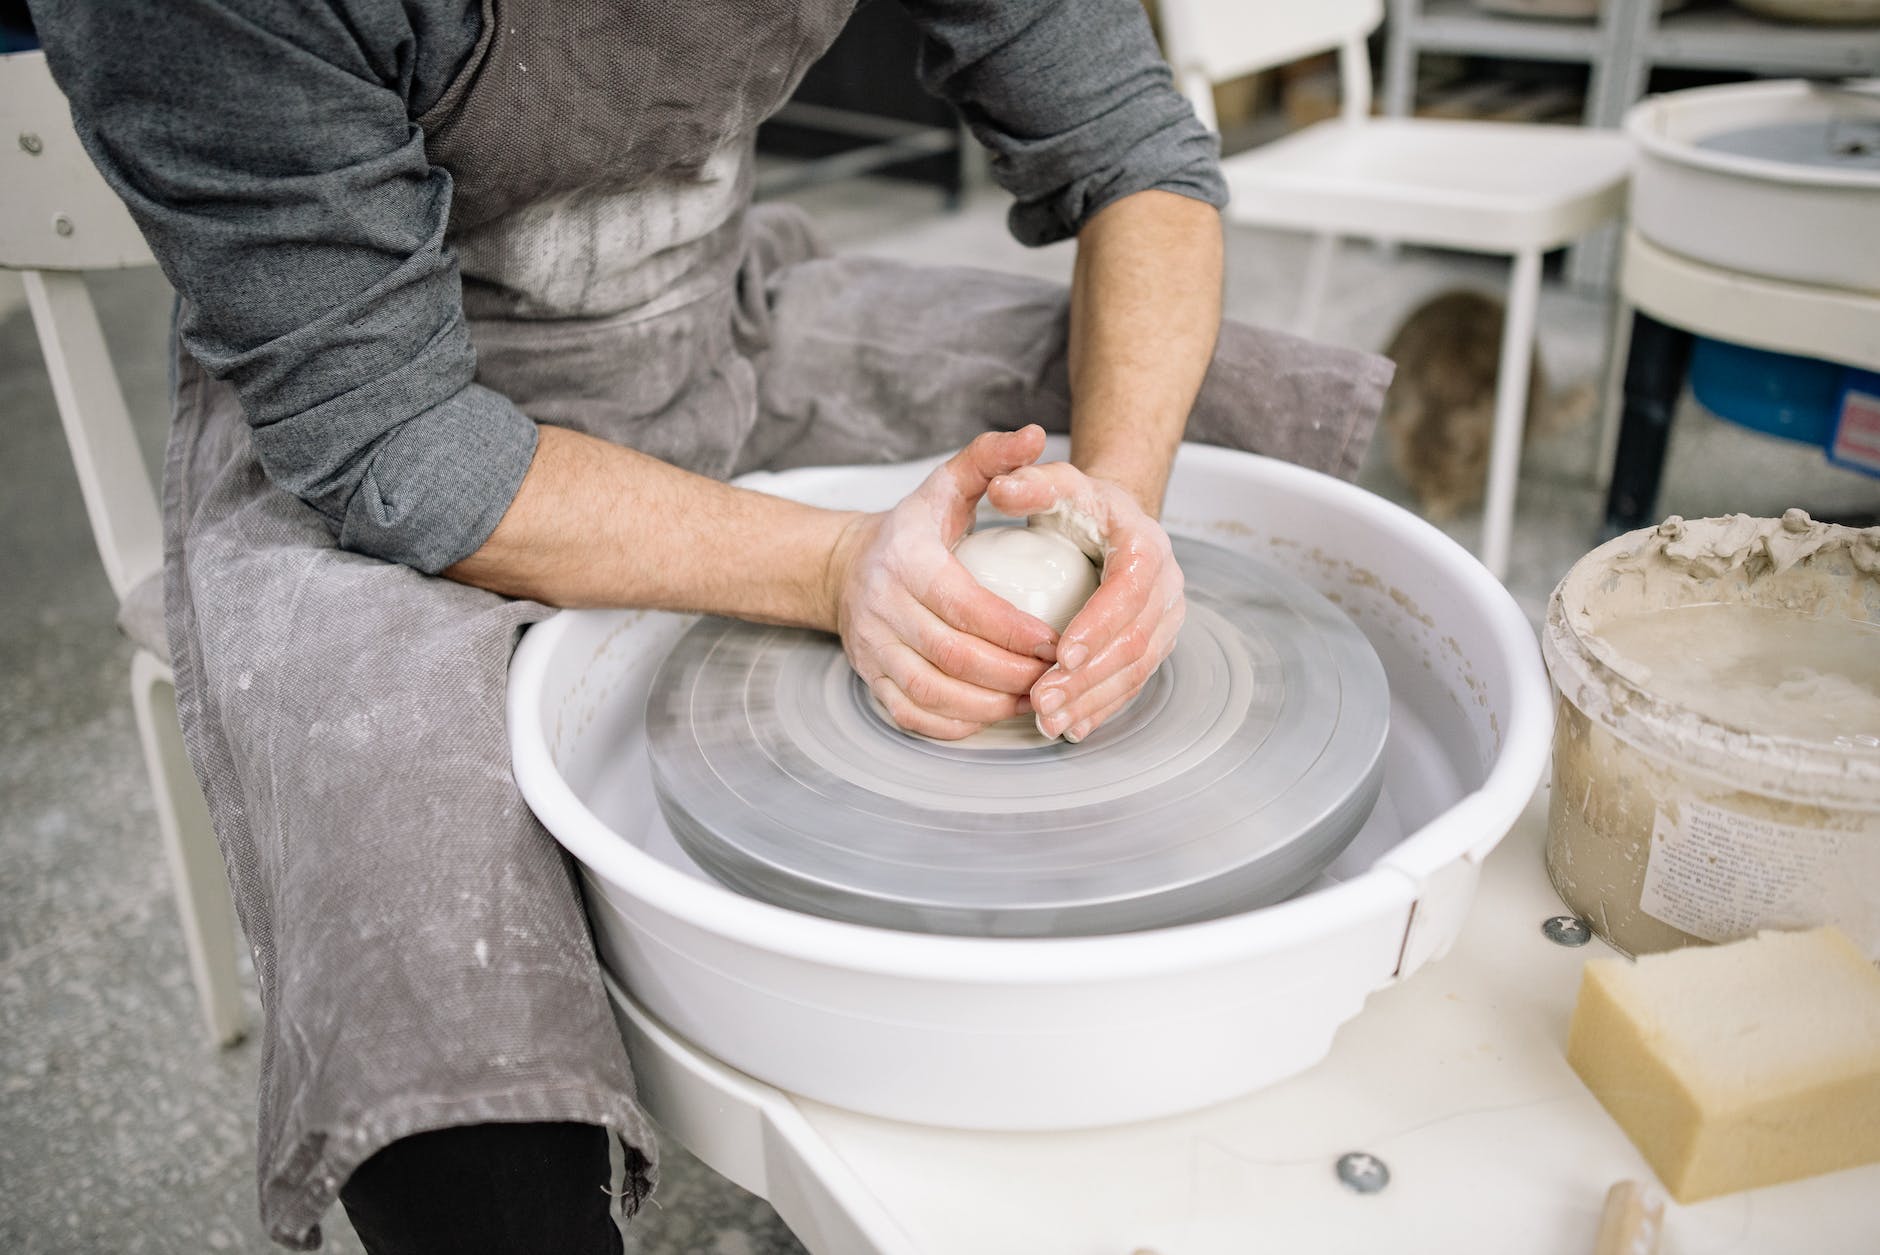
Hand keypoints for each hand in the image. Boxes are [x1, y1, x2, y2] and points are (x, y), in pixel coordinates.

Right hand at [830, 427, 1060, 738]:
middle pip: (951, 656)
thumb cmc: (914, 529)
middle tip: (1055, 677)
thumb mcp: (948, 484)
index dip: (1012, 631)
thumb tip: (1033, 435)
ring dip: (988, 706)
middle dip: (1010, 674)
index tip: (1055, 642)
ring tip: (1033, 699)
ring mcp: (870, 648)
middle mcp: (880, 607)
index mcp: (905, 559)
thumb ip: (992, 458)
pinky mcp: (869, 679)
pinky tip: (992, 714)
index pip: (962, 604)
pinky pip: (911, 715)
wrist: (847, 568)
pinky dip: (955, 725)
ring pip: (932, 693)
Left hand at [985, 462, 1185, 742]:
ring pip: (1136, 670)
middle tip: (1042, 700)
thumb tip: (1000, 488)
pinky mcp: (1155, 644)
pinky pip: (1133, 683)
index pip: (1129, 590)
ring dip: (1092, 701)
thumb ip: (1029, 482)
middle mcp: (1166, 587)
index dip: (1097, 624)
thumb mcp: (1056, 483)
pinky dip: (1102, 708)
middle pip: (1134, 641)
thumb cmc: (1081, 505)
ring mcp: (1164, 620)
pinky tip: (1070, 728)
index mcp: (1146, 546)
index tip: (1059, 653)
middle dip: (1088, 677)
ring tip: (1049, 721)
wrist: (1114, 521)